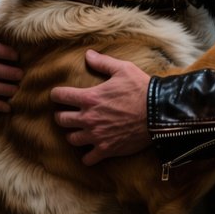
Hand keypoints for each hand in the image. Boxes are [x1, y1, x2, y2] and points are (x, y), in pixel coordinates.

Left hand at [50, 50, 150, 165]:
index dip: (57, 94)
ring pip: (71, 139)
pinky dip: (87, 156)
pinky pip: (87, 159)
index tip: (59, 95)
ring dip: (73, 134)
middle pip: (61, 120)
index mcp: (89, 98)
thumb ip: (103, 62)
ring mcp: (96, 136)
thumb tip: (88, 54)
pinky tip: (91, 150)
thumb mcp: (123, 69)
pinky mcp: (106, 149)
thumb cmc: (140, 89)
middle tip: (68, 113)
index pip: (60, 96)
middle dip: (61, 115)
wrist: (157, 113)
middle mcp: (88, 118)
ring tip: (79, 130)